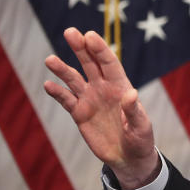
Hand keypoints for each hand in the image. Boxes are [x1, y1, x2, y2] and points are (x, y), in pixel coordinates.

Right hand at [44, 28, 159, 188]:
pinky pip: (66, 100)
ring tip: (50, 59)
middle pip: (90, 64)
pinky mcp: (80, 113)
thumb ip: (134, 110)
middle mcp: (104, 89)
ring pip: (74, 79)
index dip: (100, 49)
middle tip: (70, 32)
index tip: (90, 35)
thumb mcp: (141, 126)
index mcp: (121, 87)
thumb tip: (131, 93)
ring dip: (62, 69)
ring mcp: (90, 99)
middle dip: (81, 48)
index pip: (110, 64)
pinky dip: (57, 92)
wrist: (128, 158)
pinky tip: (48, 84)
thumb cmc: (140, 139)